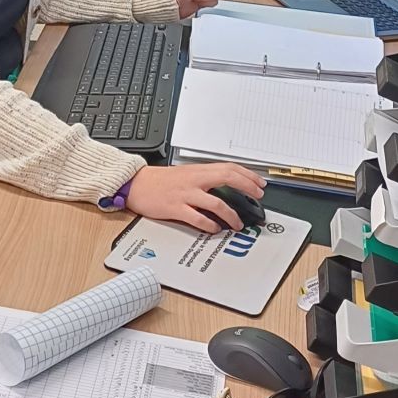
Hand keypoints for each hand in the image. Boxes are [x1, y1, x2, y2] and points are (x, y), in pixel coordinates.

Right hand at [125, 162, 265, 233]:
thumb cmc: (161, 181)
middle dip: (247, 187)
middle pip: (227, 178)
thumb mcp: (186, 174)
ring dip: (231, 214)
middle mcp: (194, 180)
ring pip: (216, 202)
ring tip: (238, 223)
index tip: (259, 183)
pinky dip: (209, 225)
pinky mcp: (176, 208)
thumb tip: (228, 185)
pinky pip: (197, 218)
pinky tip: (215, 228)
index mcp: (198, 171)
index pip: (229, 168)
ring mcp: (185, 194)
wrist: (137, 184)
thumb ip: (205, 178)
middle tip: (257, 197)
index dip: (248, 175)